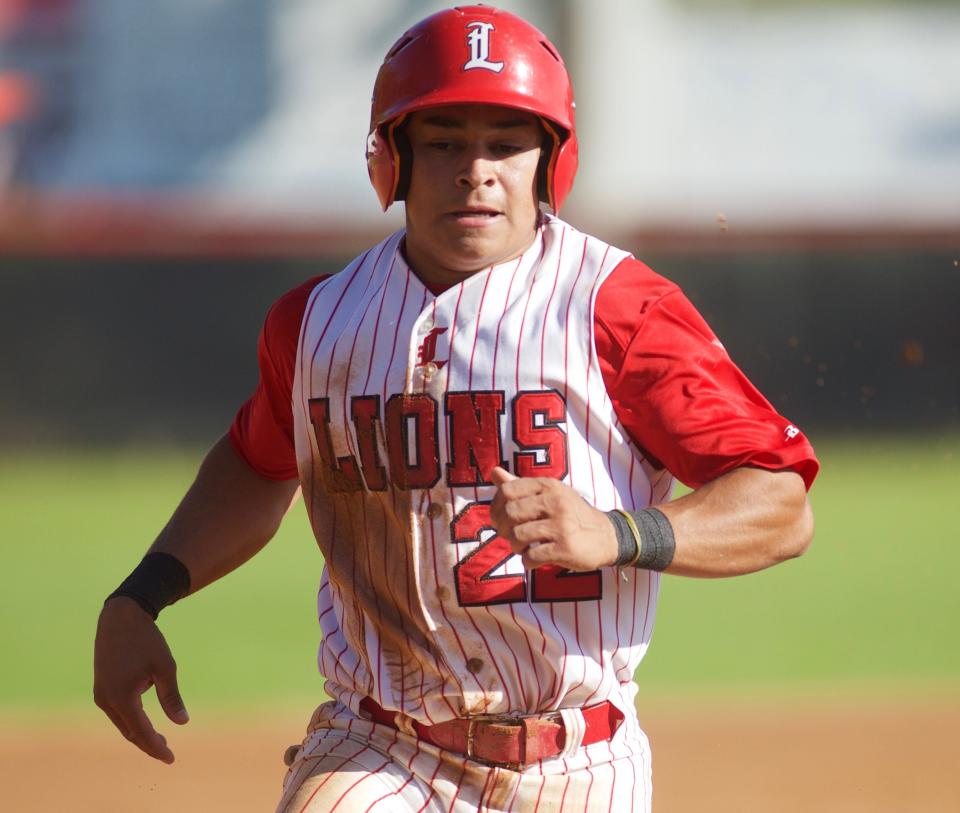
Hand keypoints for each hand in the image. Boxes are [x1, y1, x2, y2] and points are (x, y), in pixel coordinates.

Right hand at [93, 597, 188, 762]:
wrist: (120, 617)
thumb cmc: (147, 640)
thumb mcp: (165, 667)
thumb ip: (171, 697)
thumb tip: (182, 723)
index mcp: (122, 698)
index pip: (142, 732)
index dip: (157, 747)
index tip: (171, 759)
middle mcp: (107, 701)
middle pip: (130, 732)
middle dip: (149, 744)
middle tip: (168, 753)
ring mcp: (101, 695)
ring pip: (122, 724)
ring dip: (140, 733)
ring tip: (161, 740)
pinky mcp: (101, 689)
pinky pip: (118, 713)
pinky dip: (131, 721)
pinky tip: (145, 722)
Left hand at [488, 467, 618, 570]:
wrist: (607, 536)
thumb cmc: (572, 514)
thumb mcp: (550, 493)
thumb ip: (520, 485)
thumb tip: (494, 472)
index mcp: (548, 486)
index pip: (507, 491)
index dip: (496, 507)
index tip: (500, 517)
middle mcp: (555, 502)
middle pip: (509, 513)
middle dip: (503, 528)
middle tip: (510, 535)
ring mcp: (561, 525)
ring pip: (517, 536)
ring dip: (515, 546)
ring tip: (524, 547)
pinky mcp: (565, 548)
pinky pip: (531, 557)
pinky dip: (527, 561)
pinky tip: (534, 558)